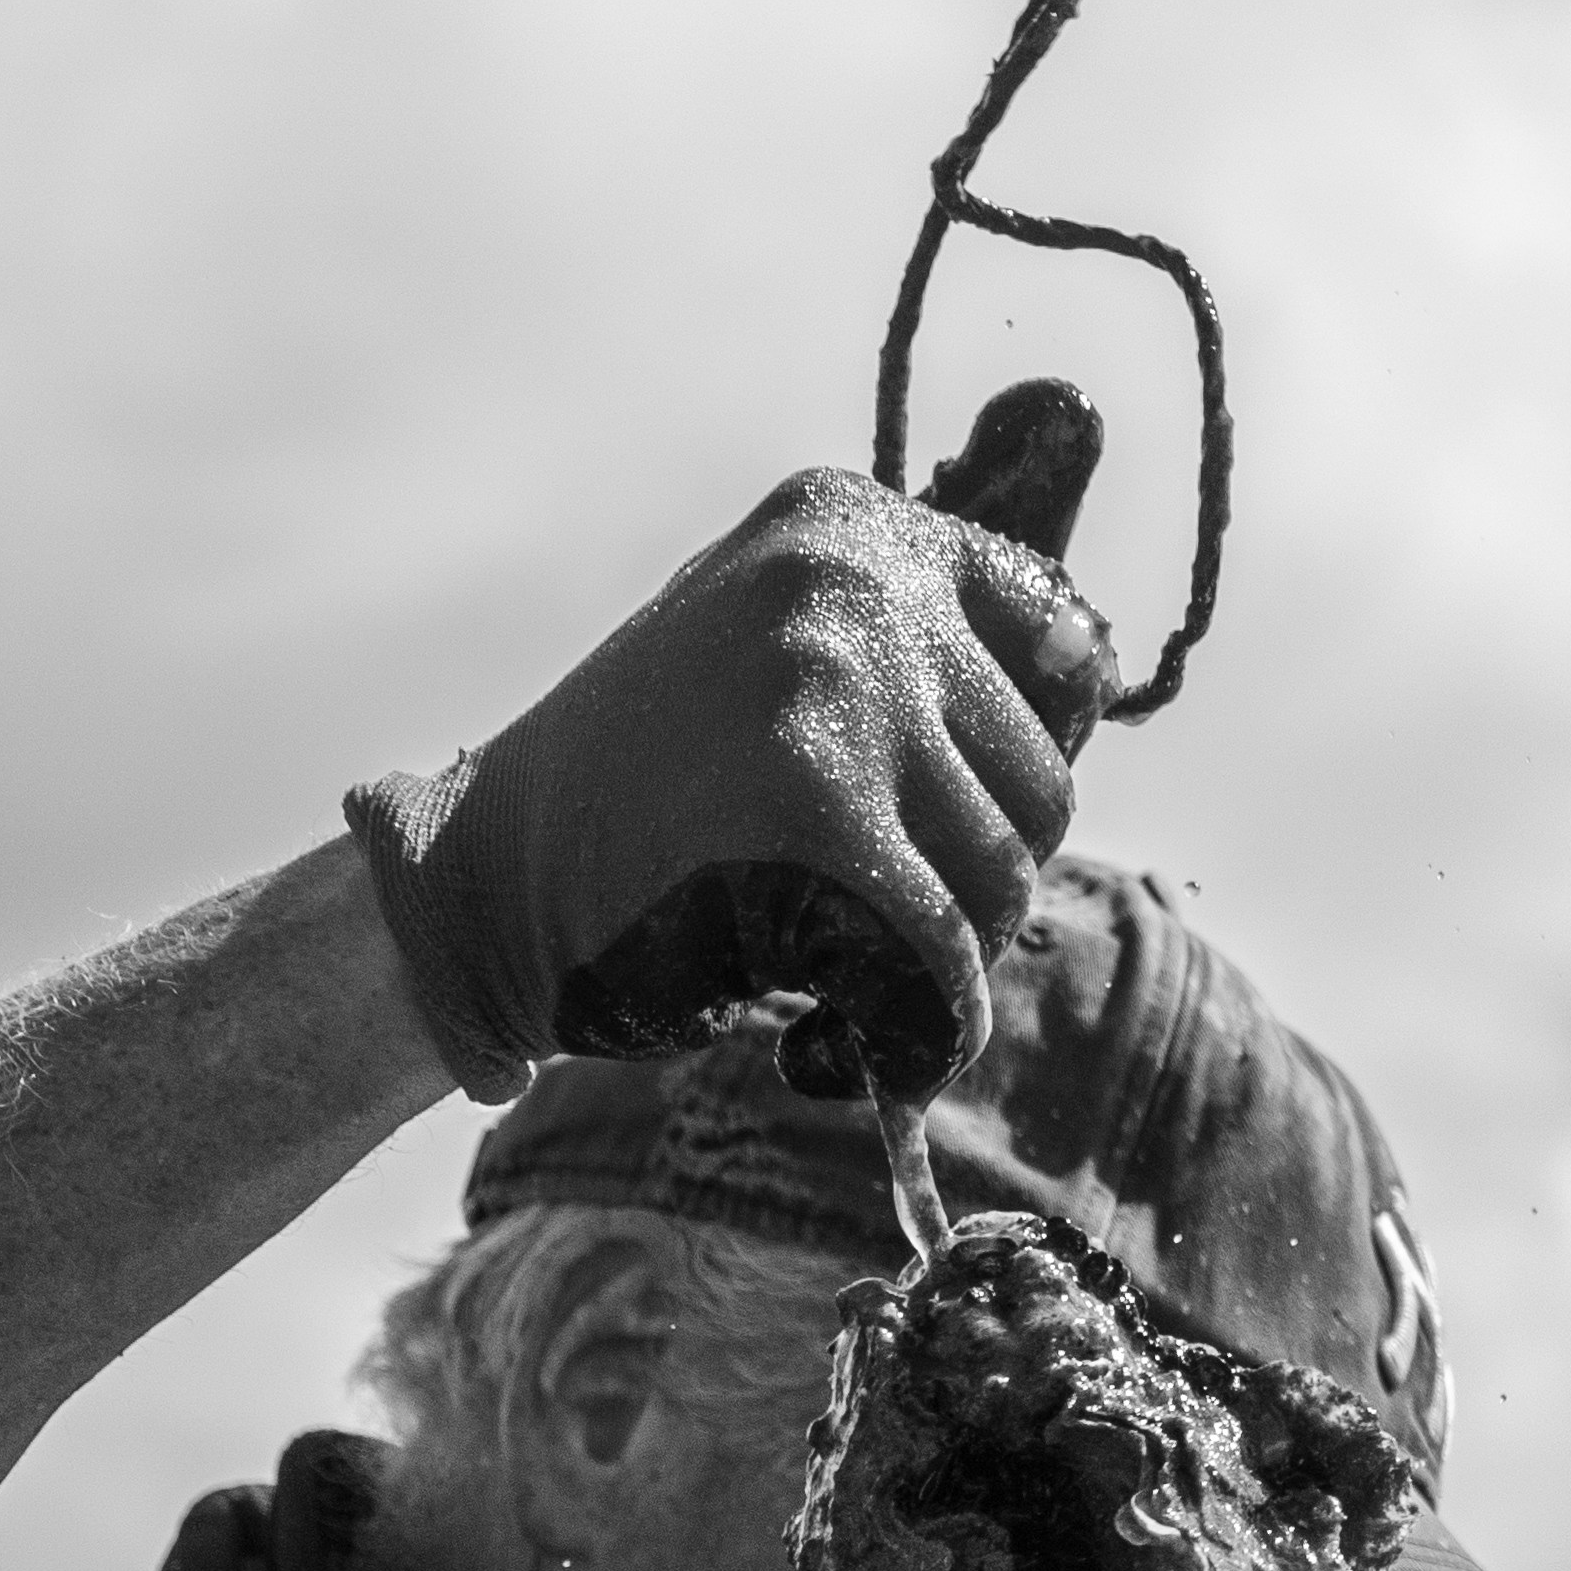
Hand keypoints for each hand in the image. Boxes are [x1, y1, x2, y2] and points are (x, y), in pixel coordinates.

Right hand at [346, 472, 1117, 1106]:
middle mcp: (850, 582)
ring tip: (830, 970)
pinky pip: (944, 965)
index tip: (951, 824)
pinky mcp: (818, 816)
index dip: (1022, 766)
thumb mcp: (775, 663)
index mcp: (845, 525)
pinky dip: (914, 1038)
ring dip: (940, 967)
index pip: (1060, 641)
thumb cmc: (642, 798)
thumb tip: (1090, 666)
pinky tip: (833, 1046)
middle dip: (976, 883)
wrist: (480, 885)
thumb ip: (916, 655)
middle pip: (1043, 786)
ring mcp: (836, 688)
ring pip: (1004, 885)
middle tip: (867, 923)